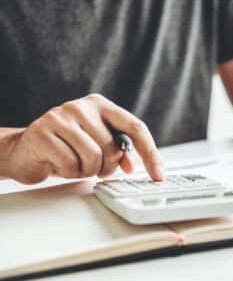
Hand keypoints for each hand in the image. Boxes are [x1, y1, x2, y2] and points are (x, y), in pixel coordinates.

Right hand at [3, 94, 163, 183]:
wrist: (25, 149)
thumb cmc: (66, 147)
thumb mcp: (97, 145)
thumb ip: (118, 151)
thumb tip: (133, 164)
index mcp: (101, 105)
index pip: (135, 127)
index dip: (150, 153)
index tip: (158, 175)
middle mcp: (82, 106)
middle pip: (114, 148)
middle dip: (107, 167)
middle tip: (93, 168)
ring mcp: (61, 116)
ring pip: (94, 157)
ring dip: (86, 171)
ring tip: (74, 164)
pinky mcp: (43, 131)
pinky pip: (70, 164)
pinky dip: (68, 172)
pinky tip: (59, 164)